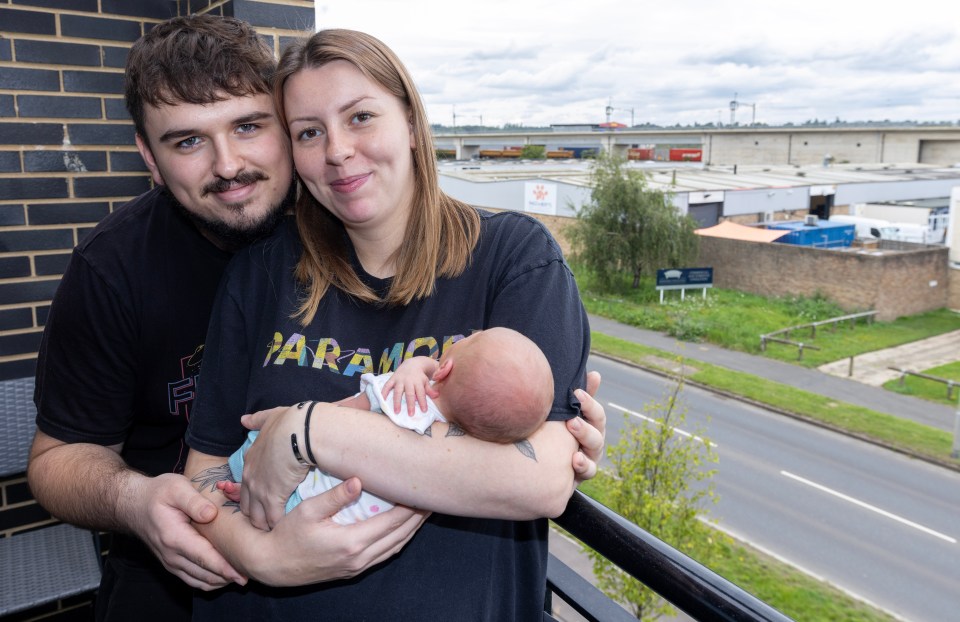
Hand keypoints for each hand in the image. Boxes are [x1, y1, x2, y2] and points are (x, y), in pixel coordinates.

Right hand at [125, 473, 246, 589]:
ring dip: (220, 582)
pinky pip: (192, 579)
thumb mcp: (176, 487)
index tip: (243, 573)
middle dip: (228, 577)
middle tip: (252, 572)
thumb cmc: (157, 493)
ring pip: (199, 581)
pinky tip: (225, 576)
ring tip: (242, 575)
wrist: (134, 504)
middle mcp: (172, 555)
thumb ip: (194, 501)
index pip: (204, 558)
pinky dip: (209, 581)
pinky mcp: (172, 563)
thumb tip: (211, 514)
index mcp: (175, 537)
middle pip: (204, 574)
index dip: (224, 568)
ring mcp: (171, 562)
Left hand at [238, 404, 311, 529]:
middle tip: (267, 521)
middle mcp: (250, 477)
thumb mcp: (270, 418)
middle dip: (256, 514)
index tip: (262, 500)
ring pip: (256, 516)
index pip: (245, 485)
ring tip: (276, 532)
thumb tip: (243, 419)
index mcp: (250, 460)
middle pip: (246, 505)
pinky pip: (273, 519)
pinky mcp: (273, 498)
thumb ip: (257, 420)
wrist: (299, 431)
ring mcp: (259, 489)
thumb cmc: (289, 422)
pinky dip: (279, 525)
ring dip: (265, 523)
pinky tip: (287, 529)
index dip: (253, 494)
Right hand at [252, 478, 429, 585]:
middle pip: (399, 536)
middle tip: (432, 498)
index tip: (422, 489)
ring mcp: (357, 567)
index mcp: (352, 542)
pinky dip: (398, 541)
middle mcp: (359, 558)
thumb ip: (335, 496)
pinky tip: (402, 530)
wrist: (272, 565)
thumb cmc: (287, 534)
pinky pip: (384, 555)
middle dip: (418, 517)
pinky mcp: (352, 570)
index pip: (392, 522)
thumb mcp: (307, 511)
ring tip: (423, 511)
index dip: (410, 506)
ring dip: (411, 530)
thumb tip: (358, 480)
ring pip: (395, 548)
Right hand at [382, 357, 437, 414]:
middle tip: (411, 414)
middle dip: (410, 404)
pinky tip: (382, 400)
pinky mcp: (392, 379)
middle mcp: (409, 381)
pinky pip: (387, 386)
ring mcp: (399, 380)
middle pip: (409, 394)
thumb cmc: (420, 376)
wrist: (412, 363)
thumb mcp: (426, 381)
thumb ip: (430, 390)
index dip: (423, 402)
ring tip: (396, 412)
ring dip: (397, 402)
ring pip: (398, 391)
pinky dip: (384, 392)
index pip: (421, 393)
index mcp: (418, 382)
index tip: (424, 411)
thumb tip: (437, 396)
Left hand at [568, 370, 605, 482]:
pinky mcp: (580, 475)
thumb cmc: (558, 435)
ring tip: (573, 432)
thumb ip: (580, 397)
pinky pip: (587, 471)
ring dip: (585, 440)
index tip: (577, 393)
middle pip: (597, 431)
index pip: (596, 414)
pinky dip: (583, 466)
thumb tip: (595, 373)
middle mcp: (593, 442)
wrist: (545, 468)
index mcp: (591, 426)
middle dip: (585, 424)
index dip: (589, 403)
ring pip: (594, 450)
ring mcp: (589, 458)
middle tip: (571, 419)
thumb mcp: (567, 415)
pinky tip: (574, 460)